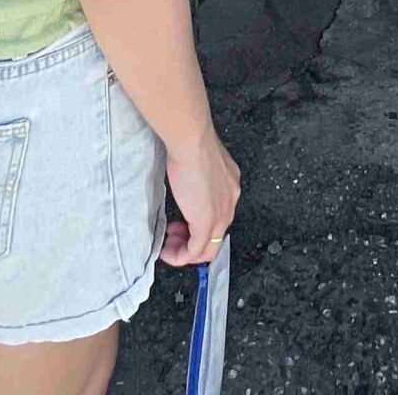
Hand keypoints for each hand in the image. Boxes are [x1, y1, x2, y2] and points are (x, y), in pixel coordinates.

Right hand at [160, 123, 242, 266]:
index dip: (199, 223)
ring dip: (185, 252)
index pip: (220, 216)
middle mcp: (230, 202)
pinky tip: (167, 252)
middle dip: (192, 240)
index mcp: (230, 186)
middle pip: (216, 236)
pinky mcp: (206, 223)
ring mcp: (221, 214)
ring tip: (169, 245)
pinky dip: (180, 256)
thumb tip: (186, 181)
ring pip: (207, 249)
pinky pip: (195, 251)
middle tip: (173, 236)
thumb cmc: (191, 143)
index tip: (182, 222)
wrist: (192, 141)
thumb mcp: (199, 162)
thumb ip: (198, 176)